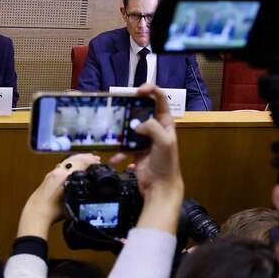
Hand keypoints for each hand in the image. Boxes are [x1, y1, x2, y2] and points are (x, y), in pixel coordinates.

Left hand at [17, 154, 99, 239]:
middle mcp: (57, 171)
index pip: (80, 162)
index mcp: (63, 175)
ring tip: (86, 160)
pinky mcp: (48, 178)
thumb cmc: (51, 211)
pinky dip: (70, 164)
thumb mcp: (72, 201)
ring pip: (67, 161)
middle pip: (74, 159)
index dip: (90, 160)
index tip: (98, 160)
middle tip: (95, 158)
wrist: (36, 213)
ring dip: (78, 160)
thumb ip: (80, 190)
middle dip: (85, 157)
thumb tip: (88, 183)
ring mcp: (51, 174)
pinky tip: (74, 168)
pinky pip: (62, 166)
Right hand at [112, 85, 182, 231]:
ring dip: (121, 131)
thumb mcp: (164, 142)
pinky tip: (115, 158)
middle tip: (119, 108)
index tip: (138, 90)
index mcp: (165, 122)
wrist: (160, 187)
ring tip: (112, 132)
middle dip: (129, 109)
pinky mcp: (135, 150)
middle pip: (140, 111)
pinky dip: (118, 151)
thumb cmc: (166, 164)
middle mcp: (155, 128)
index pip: (159, 99)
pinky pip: (124, 146)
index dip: (150, 90)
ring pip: (129, 128)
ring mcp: (144, 139)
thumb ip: (152, 127)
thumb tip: (137, 125)